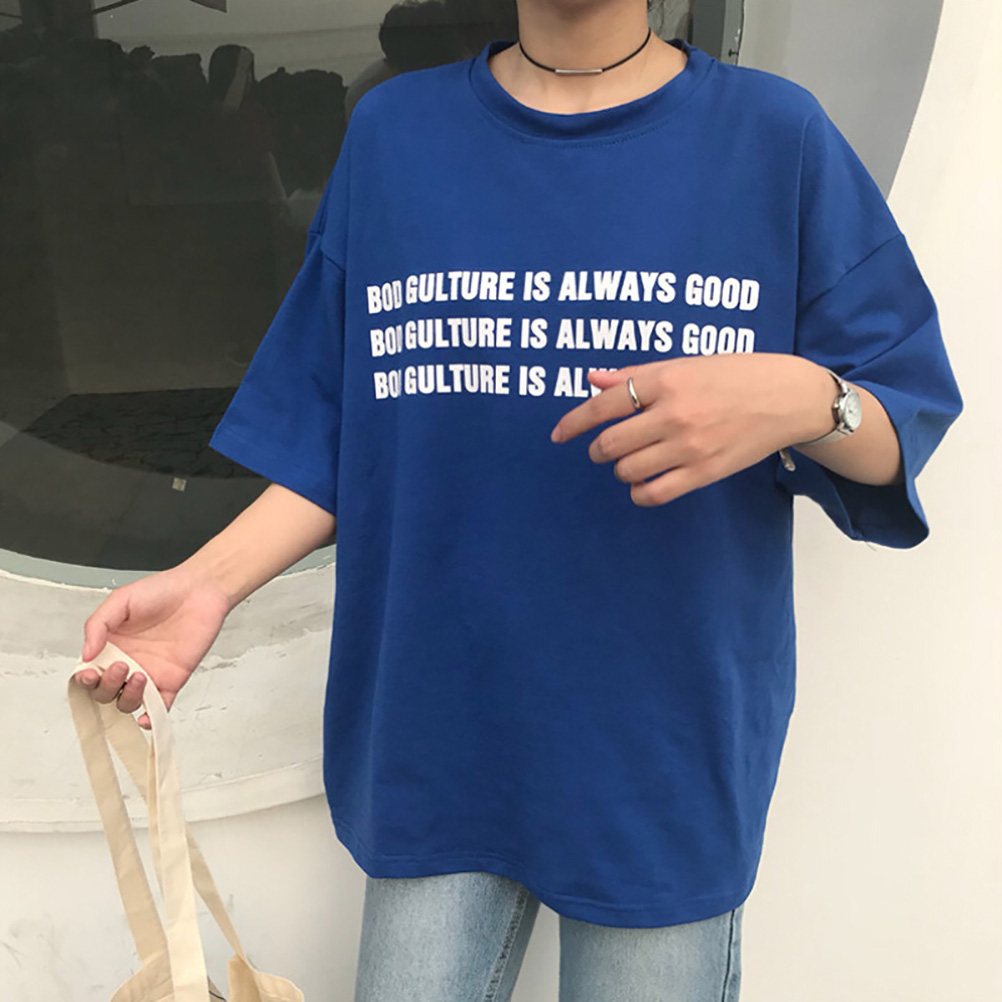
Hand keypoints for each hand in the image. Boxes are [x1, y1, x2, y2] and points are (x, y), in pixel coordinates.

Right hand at [73, 566, 230, 729]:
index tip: (89, 674)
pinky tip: (147, 716)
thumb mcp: (120, 600)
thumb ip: (98, 625)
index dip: (85, 680)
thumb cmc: (162, 590)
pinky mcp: (172, 680)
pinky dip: (152, 718)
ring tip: (139, 675)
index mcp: (110, 646)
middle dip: (106, 686)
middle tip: (121, 666)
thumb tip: (85, 655)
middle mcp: (128, 663)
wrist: (200, 589)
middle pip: (105, 692)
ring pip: (129, 703)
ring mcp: (150, 674)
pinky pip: (160, 707)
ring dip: (128, 698)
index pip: (89, 674)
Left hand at [549, 353, 834, 506]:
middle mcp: (674, 414)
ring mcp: (689, 446)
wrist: (789, 397)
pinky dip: (639, 492)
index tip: (558, 434)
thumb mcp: (686, 363)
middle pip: (611, 444)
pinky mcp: (705, 472)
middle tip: (605, 448)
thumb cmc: (736, 374)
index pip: (603, 405)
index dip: (573, 423)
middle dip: (599, 450)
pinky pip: (654, 493)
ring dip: (620, 469)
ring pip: (627, 471)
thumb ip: (637, 374)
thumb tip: (592, 378)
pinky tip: (643, 482)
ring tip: (632, 461)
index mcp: (667, 380)